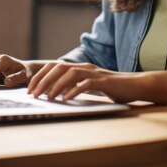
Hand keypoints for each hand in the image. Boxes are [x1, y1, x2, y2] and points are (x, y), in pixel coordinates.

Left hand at [28, 62, 142, 102]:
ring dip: (56, 86)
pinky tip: (66, 99)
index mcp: (80, 67)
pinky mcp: (104, 82)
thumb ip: (76, 87)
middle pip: (59, 68)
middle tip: (33, 94)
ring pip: (70, 74)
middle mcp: (85, 67)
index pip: (54, 66)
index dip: (40, 76)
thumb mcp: (90, 86)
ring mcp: (94, 73)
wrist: (136, 85)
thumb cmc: (113, 88)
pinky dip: (74, 91)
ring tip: (47, 98)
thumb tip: (57, 94)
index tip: (30, 89)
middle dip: (43, 81)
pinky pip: (86, 84)